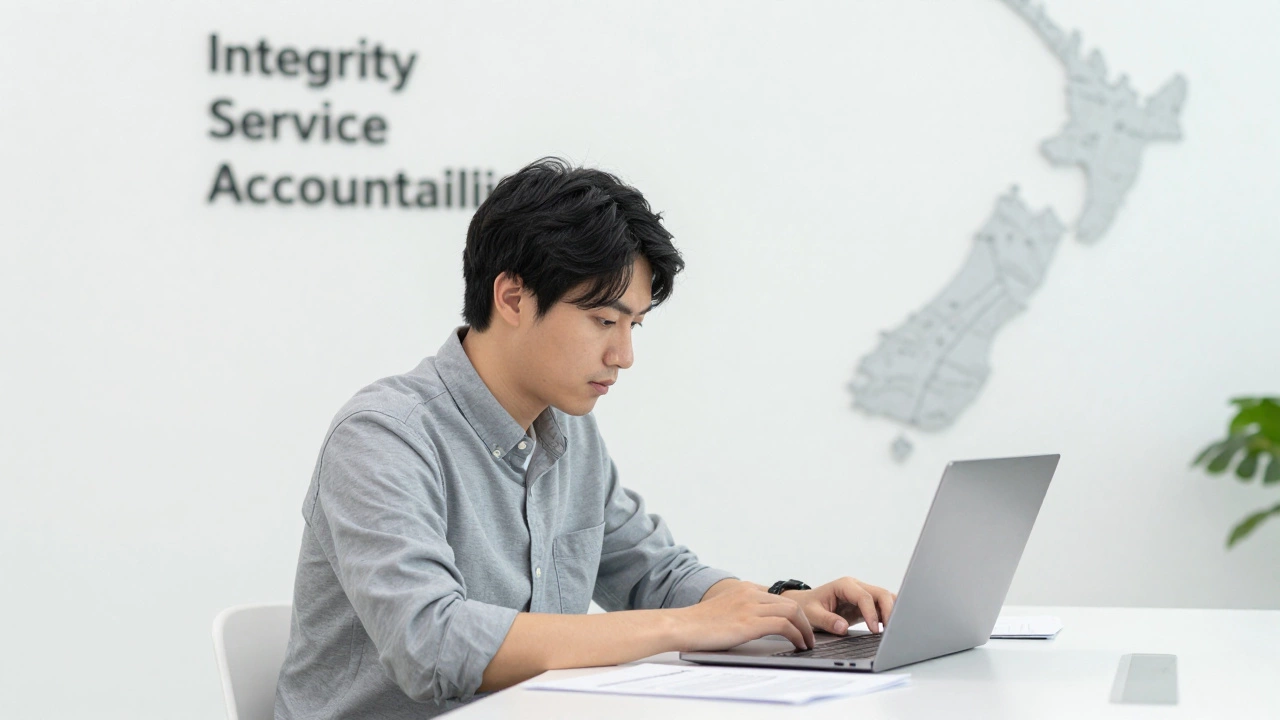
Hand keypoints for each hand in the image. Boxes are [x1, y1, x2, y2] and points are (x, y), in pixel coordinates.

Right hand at [676, 582, 815, 650]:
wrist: (681, 625)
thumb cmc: (697, 623)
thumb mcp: (723, 609)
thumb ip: (739, 609)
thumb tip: (751, 623)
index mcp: (744, 588)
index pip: (778, 596)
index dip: (793, 611)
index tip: (799, 624)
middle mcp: (750, 593)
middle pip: (791, 602)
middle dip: (804, 620)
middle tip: (808, 635)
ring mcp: (750, 606)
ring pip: (792, 611)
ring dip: (805, 629)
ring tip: (807, 642)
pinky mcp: (749, 622)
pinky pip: (784, 625)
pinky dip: (797, 635)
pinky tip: (798, 644)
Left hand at [782, 577, 896, 634]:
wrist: (805, 604)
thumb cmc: (807, 606)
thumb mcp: (812, 614)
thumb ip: (827, 620)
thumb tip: (843, 628)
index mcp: (844, 585)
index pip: (864, 596)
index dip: (871, 613)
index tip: (874, 630)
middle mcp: (856, 587)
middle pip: (881, 594)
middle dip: (890, 610)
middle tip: (891, 630)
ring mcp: (863, 595)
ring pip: (886, 599)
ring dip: (892, 612)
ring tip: (894, 630)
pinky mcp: (866, 605)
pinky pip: (883, 608)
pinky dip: (889, 616)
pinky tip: (890, 629)